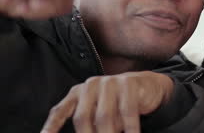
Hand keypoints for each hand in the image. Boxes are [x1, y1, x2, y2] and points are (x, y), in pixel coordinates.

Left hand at [41, 71, 174, 132]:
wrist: (145, 86)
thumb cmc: (117, 103)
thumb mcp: (98, 112)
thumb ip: (88, 124)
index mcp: (79, 92)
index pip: (61, 110)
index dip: (51, 126)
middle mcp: (91, 85)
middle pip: (83, 117)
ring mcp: (110, 82)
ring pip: (104, 117)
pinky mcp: (129, 83)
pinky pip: (127, 111)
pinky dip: (130, 128)